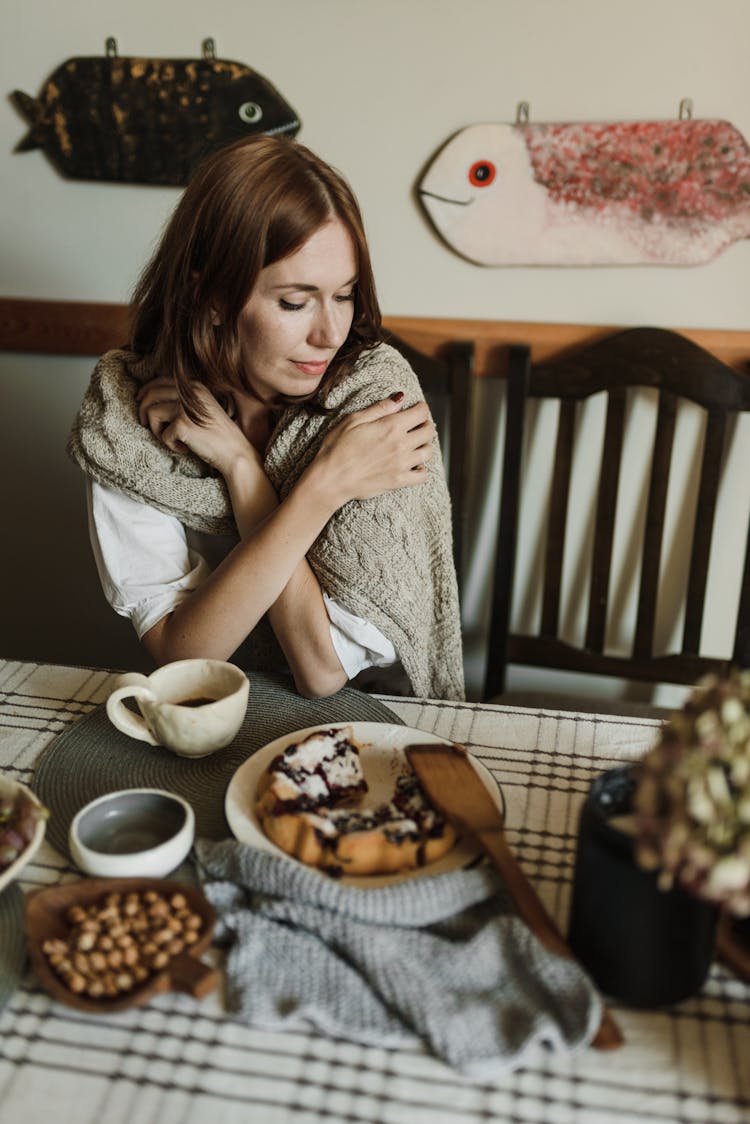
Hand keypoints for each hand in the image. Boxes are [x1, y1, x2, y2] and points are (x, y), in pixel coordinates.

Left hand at [136, 378, 257, 475]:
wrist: (234, 451)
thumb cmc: (218, 434)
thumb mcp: (201, 408)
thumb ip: (183, 400)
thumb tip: (151, 399)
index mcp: (195, 386)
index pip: (160, 381)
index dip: (146, 392)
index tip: (141, 402)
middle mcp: (189, 393)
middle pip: (150, 394)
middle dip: (143, 410)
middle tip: (147, 424)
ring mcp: (185, 408)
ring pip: (151, 413)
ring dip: (157, 430)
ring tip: (171, 440)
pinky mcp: (182, 425)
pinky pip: (162, 435)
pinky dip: (170, 445)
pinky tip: (185, 449)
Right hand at [314, 395, 435, 503]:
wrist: (330, 480)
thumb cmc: (337, 448)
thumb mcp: (354, 420)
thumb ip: (380, 408)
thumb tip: (400, 398)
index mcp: (391, 427)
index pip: (421, 413)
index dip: (421, 408)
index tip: (416, 409)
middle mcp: (401, 445)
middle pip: (429, 431)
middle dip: (424, 424)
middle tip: (415, 425)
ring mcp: (402, 465)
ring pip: (428, 452)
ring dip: (424, 445)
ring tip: (413, 444)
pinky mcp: (399, 481)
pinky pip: (422, 475)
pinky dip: (421, 469)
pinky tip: (411, 464)